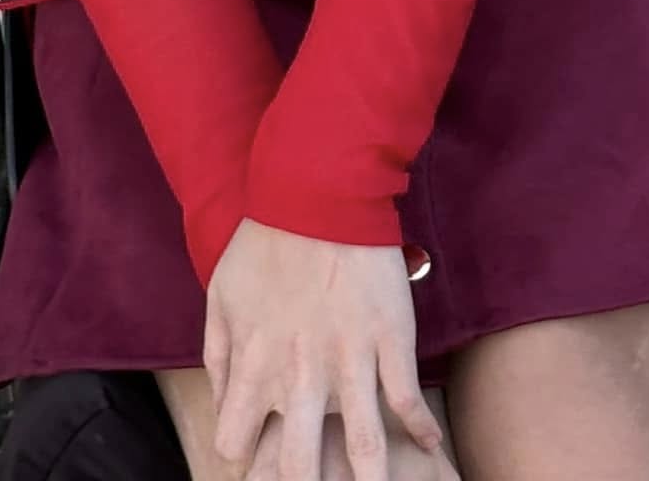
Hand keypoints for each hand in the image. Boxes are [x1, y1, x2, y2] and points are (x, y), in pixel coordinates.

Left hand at [204, 217, 443, 480]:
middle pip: (299, 468)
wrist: (318, 194)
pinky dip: (421, 431)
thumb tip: (224, 404)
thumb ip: (218, 357)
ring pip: (364, 448)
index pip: (235, 445)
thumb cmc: (264, 244)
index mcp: (255, 366)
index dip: (244, 455)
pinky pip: (407, 399)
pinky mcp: (390, 339)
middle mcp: (301, 376)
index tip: (259, 456)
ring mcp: (350, 360)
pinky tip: (430, 446)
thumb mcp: (221, 298)